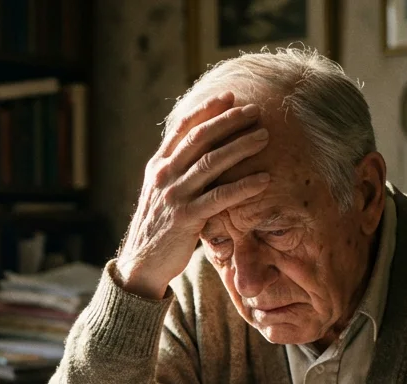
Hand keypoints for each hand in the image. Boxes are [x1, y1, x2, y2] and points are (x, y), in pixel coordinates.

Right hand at [115, 92, 271, 298]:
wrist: (142, 263)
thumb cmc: (159, 227)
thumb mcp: (161, 193)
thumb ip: (177, 171)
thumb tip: (201, 151)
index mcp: (158, 166)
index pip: (182, 129)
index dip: (206, 110)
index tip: (229, 97)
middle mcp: (164, 176)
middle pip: (200, 138)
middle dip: (229, 121)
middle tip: (254, 111)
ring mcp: (174, 196)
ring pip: (211, 162)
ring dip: (240, 147)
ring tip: (263, 137)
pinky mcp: (186, 218)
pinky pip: (219, 197)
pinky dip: (243, 186)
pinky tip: (264, 179)